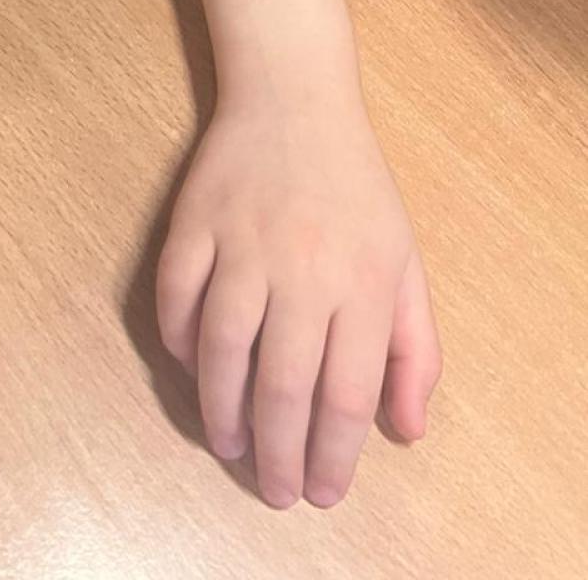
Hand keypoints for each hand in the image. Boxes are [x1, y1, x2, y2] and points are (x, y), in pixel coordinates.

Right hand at [157, 98, 441, 508]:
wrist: (294, 100)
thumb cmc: (356, 189)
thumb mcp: (407, 264)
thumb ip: (416, 351)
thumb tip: (405, 431)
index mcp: (362, 284)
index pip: (345, 394)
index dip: (332, 454)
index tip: (322, 491)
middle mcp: (302, 269)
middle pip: (282, 384)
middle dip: (276, 452)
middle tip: (272, 490)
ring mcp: (242, 244)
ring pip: (221, 348)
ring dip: (221, 410)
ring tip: (228, 446)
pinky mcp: (193, 222)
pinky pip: (175, 297)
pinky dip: (176, 342)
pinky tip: (190, 370)